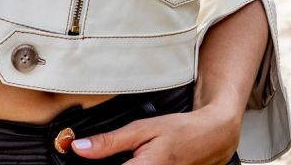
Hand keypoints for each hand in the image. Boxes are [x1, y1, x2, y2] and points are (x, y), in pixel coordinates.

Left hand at [69, 103, 240, 162]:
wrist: (211, 138)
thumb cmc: (179, 130)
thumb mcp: (141, 128)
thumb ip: (109, 142)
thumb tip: (79, 148)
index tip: (79, 159)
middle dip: (103, 164)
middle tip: (102, 154)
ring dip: (117, 164)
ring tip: (120, 155)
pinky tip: (132, 159)